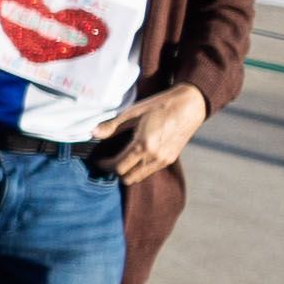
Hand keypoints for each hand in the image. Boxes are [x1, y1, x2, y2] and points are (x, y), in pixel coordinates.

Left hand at [92, 83, 209, 183]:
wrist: (190, 105)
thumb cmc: (160, 105)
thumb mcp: (133, 112)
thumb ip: (112, 126)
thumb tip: (93, 134)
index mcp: (144, 145)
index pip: (118, 167)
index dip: (105, 165)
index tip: (98, 160)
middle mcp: (155, 157)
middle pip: (128, 178)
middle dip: (114, 171)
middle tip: (107, 161)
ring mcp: (164, 160)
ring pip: (139, 177)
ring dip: (127, 172)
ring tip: (119, 159)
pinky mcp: (171, 159)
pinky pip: (149, 171)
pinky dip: (139, 169)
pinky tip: (134, 157)